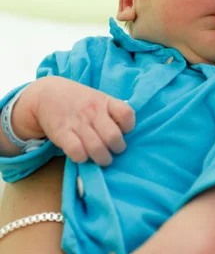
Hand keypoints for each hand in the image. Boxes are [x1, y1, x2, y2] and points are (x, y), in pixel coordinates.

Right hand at [14, 77, 134, 165]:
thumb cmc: (79, 100)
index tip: (123, 131)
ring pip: (97, 148)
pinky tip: (83, 156)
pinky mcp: (62, 134)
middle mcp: (93, 112)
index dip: (128, 127)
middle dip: (118, 148)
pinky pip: (77, 152)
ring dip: (103, 158)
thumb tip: (127, 130)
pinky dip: (82, 158)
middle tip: (114, 150)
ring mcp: (78, 123)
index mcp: (105, 102)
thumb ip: (112, 111)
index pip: (126, 114)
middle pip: (113, 137)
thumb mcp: (98, 98)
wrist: (46, 94)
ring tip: (102, 159)